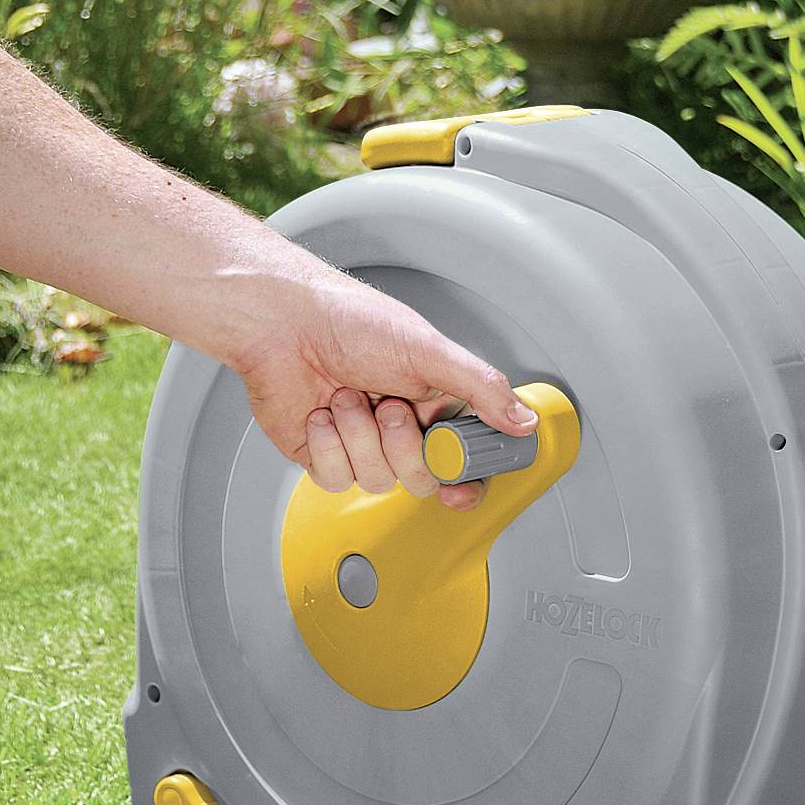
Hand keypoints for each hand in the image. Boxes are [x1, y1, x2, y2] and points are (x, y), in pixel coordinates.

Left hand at [228, 269, 534, 509]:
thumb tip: (523, 419)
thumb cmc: (349, 320)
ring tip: (347, 395)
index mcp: (437, 402)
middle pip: (423, 477)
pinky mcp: (324, 455)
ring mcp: (363, 444)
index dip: (467, 477)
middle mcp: (403, 427)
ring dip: (360, 436)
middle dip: (403, 445)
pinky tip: (323, 413)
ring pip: (378, 480)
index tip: (459, 484)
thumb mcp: (429, 350)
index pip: (467, 457)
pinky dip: (329, 445)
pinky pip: (337, 478)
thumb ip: (482, 387)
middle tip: (391, 407)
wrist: (282, 322)